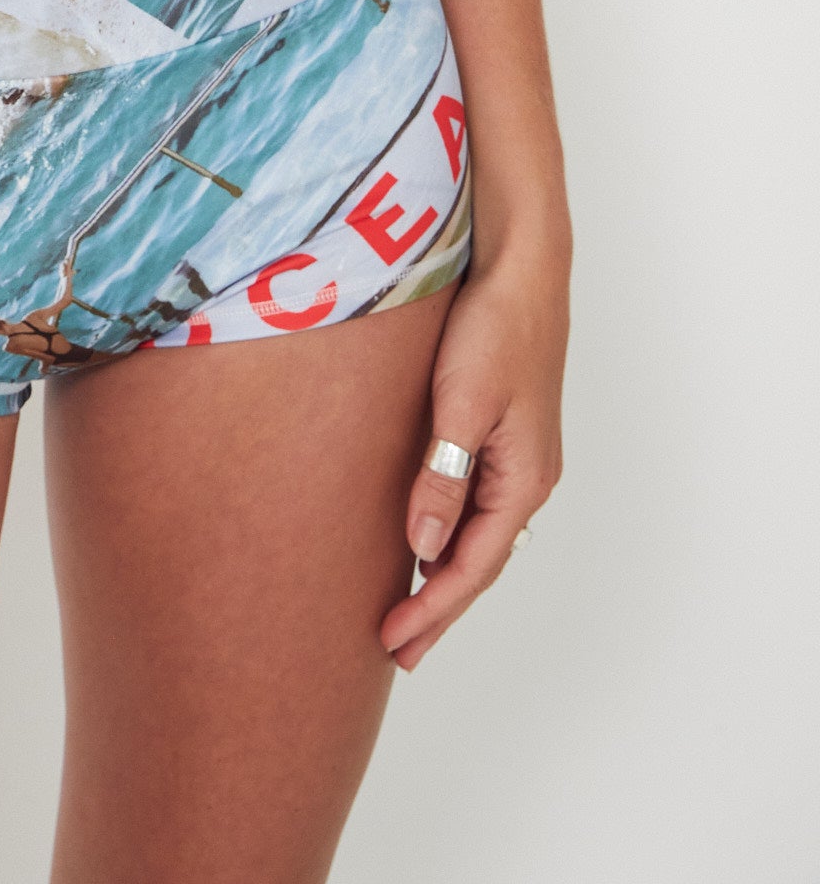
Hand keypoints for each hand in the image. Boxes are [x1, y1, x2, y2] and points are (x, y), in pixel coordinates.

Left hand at [380, 251, 567, 670]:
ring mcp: (517, 456)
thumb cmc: (494, 329)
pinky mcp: (499, 432)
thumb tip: (421, 548)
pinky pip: (473, 503)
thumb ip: (443, 479)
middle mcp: (527, 477)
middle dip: (438, 609)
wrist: (521, 269)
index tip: (394, 642)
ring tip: (405, 613)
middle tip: (396, 652)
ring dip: (442, 576)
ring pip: (477, 535)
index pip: (473, 566)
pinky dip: (449, 534)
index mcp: (523, 479)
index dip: (433, 608)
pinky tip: (423, 541)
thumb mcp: (462, 406)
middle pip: (479, 561)